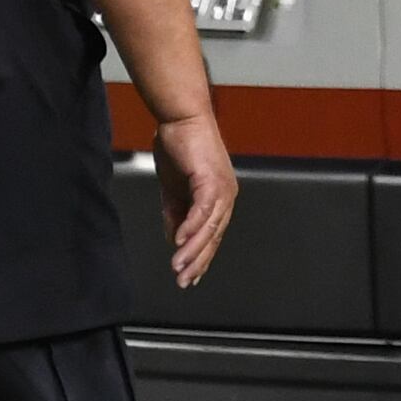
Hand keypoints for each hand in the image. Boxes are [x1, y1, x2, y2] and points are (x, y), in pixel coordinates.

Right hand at [152, 108, 238, 287]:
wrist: (182, 119)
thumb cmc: (180, 148)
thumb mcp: (174, 189)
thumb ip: (175, 214)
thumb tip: (173, 238)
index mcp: (219, 198)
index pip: (213, 235)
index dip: (202, 257)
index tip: (191, 276)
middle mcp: (226, 194)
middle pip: (214, 235)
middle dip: (198, 261)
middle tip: (184, 282)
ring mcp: (221, 186)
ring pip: (209, 226)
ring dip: (192, 248)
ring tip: (179, 267)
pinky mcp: (210, 178)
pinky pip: (202, 208)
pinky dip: (191, 225)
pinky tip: (179, 240)